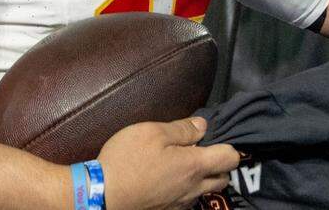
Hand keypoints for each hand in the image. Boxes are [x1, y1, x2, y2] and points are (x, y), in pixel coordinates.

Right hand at [99, 117, 238, 209]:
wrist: (98, 196)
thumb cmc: (126, 161)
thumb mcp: (153, 132)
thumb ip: (183, 129)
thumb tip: (203, 126)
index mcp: (194, 166)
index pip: (230, 159)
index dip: (229, 146)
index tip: (218, 139)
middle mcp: (192, 189)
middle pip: (222, 179)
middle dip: (219, 166)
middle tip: (203, 152)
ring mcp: (179, 204)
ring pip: (204, 192)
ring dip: (202, 180)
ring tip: (185, 167)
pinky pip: (186, 202)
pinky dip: (185, 191)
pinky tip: (169, 182)